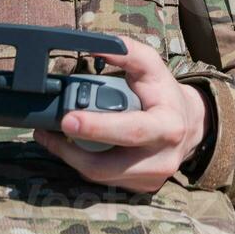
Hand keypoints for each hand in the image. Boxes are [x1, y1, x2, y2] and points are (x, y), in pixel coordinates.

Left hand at [33, 39, 209, 194]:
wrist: (189, 125)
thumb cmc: (164, 93)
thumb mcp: (152, 66)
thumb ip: (127, 52)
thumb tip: (95, 45)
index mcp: (167, 126)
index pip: (130, 131)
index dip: (97, 128)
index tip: (67, 118)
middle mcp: (162, 159)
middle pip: (107, 165)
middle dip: (71, 150)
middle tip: (45, 131)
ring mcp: (151, 178)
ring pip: (100, 176)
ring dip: (71, 156)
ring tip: (52, 136)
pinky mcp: (140, 188)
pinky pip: (103, 180)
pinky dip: (84, 163)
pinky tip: (73, 146)